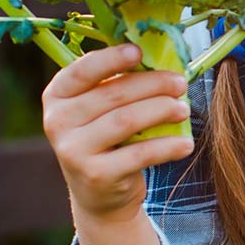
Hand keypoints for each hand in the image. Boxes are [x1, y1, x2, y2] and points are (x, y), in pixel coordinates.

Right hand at [42, 43, 194, 222]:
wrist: (99, 192)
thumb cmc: (108, 137)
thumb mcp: (102, 109)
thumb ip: (119, 83)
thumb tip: (162, 56)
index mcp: (57, 96)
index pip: (82, 71)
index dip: (111, 59)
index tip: (138, 52)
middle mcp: (58, 122)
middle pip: (113, 95)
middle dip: (154, 85)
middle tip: (180, 84)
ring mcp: (73, 151)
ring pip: (126, 120)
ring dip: (162, 110)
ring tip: (184, 109)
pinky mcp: (96, 175)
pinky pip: (139, 154)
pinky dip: (167, 146)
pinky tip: (186, 144)